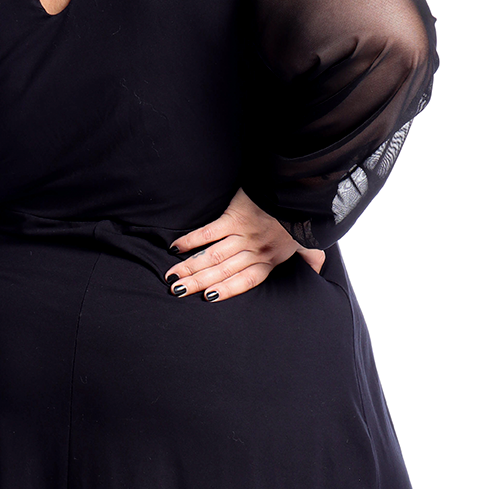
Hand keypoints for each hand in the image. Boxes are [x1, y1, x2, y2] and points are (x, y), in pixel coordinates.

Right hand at [165, 187, 325, 300]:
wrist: (303, 190)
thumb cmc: (307, 216)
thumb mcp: (314, 242)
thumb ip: (311, 258)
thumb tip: (316, 272)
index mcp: (272, 259)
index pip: (246, 281)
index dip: (227, 290)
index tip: (208, 298)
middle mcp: (255, 250)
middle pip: (223, 272)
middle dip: (198, 283)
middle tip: (177, 292)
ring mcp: (244, 234)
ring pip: (212, 256)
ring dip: (191, 267)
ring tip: (172, 277)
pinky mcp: (235, 216)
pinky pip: (210, 231)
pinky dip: (192, 240)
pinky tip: (176, 248)